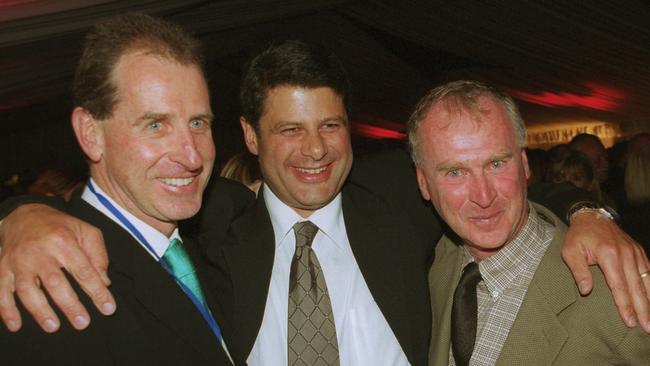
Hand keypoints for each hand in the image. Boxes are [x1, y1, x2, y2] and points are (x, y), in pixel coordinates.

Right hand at [0, 204, 115, 332]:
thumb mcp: (86, 231)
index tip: (108, 308)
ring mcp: (18, 261)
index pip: (84, 271)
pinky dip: (6, 310)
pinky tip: (15, 325)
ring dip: (39, 311)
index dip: (97, 291)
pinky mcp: (2, 268)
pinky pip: (1, 291)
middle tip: (82, 323)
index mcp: (63, 241)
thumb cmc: (61, 227)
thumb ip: (98, 255)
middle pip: (55, 283)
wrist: (24, 215)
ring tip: (53, 327)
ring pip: (27, 290)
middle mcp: (39, 251)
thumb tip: (104, 282)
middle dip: (69, 305)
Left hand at [562, 210, 649, 332]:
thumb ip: (578, 271)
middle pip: (637, 287)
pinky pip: (648, 271)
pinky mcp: (639, 251)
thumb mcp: (571, 251)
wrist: (592, 216)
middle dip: (643, 309)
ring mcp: (635, 252)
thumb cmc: (579, 236)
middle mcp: (626, 254)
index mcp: (609, 255)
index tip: (630, 322)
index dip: (625, 306)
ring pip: (646, 280)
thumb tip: (586, 291)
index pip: (619, 286)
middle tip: (647, 328)